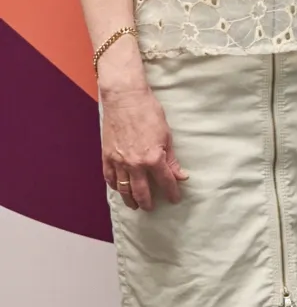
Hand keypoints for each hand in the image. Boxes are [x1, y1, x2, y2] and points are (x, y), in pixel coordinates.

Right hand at [100, 85, 187, 211]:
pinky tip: (119, 189)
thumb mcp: (166, 135)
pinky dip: (114, 185)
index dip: (172, 192)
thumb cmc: (147, 112)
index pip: (165, 182)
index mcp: (153, 158)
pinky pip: (109, 177)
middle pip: (141, 192)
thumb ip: (171, 159)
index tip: (174, 199)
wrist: (124, 98)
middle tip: (150, 208)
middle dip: (147, 202)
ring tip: (134, 205)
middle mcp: (134, 164)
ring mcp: (118, 161)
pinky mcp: (107, 156)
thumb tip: (180, 175)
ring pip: (124, 188)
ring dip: (129, 199)